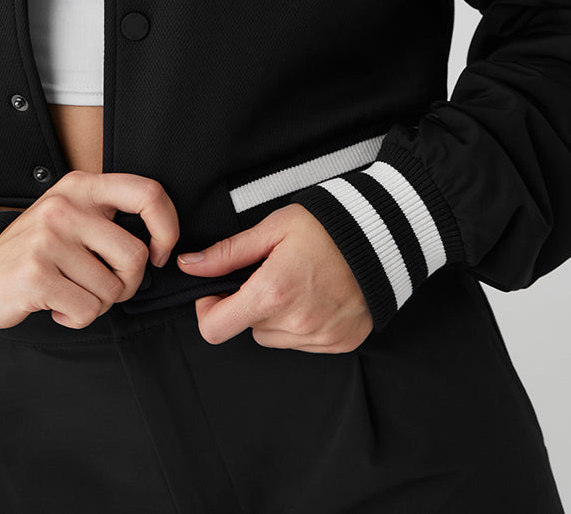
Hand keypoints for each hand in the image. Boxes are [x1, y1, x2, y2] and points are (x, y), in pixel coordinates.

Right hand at [0, 171, 178, 329]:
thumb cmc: (35, 250)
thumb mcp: (70, 217)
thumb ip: (108, 220)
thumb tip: (160, 246)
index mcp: (81, 186)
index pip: (147, 192)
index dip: (167, 227)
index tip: (158, 253)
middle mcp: (65, 207)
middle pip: (134, 256)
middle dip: (126, 285)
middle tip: (101, 287)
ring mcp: (48, 239)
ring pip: (111, 289)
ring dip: (97, 304)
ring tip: (70, 293)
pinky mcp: (35, 274)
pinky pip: (87, 310)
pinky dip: (77, 317)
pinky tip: (55, 305)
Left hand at [176, 203, 373, 351]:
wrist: (382, 237)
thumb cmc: (327, 228)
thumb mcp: (272, 229)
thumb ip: (227, 253)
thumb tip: (189, 265)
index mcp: (272, 292)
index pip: (215, 328)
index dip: (208, 310)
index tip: (217, 292)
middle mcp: (295, 323)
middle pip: (247, 329)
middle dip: (249, 304)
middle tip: (269, 274)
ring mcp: (319, 337)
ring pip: (273, 338)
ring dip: (275, 317)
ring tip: (297, 283)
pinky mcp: (339, 343)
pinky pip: (302, 343)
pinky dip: (302, 325)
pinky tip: (316, 296)